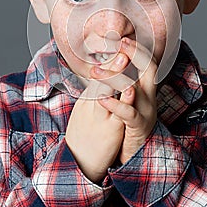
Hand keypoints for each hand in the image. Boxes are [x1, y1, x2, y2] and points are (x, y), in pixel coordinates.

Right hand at [65, 54, 129, 182]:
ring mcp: (99, 116)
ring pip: (106, 90)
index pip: (100, 74)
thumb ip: (97, 96)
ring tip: (123, 57)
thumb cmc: (85, 137)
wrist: (76, 164)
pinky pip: (116, 112)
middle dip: (113, 60)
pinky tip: (131, 89)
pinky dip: (123, 98)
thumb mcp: (89, 113)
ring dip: (116, 72)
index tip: (120, 43)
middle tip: (122, 42)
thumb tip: (104, 82)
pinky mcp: (108, 130)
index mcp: (89, 99)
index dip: (111, 58)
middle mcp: (92, 104)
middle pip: (101, 77)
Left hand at [91, 37, 157, 164]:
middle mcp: (149, 97)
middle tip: (120, 43)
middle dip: (135, 53)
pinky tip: (102, 99)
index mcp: (145, 89)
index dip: (136, 49)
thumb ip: (121, 82)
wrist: (132, 154)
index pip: (146, 62)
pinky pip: (128, 113)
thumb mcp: (125, 100)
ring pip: (136, 88)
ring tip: (96, 71)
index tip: (122, 39)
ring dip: (115, 77)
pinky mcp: (139, 126)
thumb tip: (112, 62)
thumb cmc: (125, 124)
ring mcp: (146, 111)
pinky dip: (115, 104)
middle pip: (149, 68)